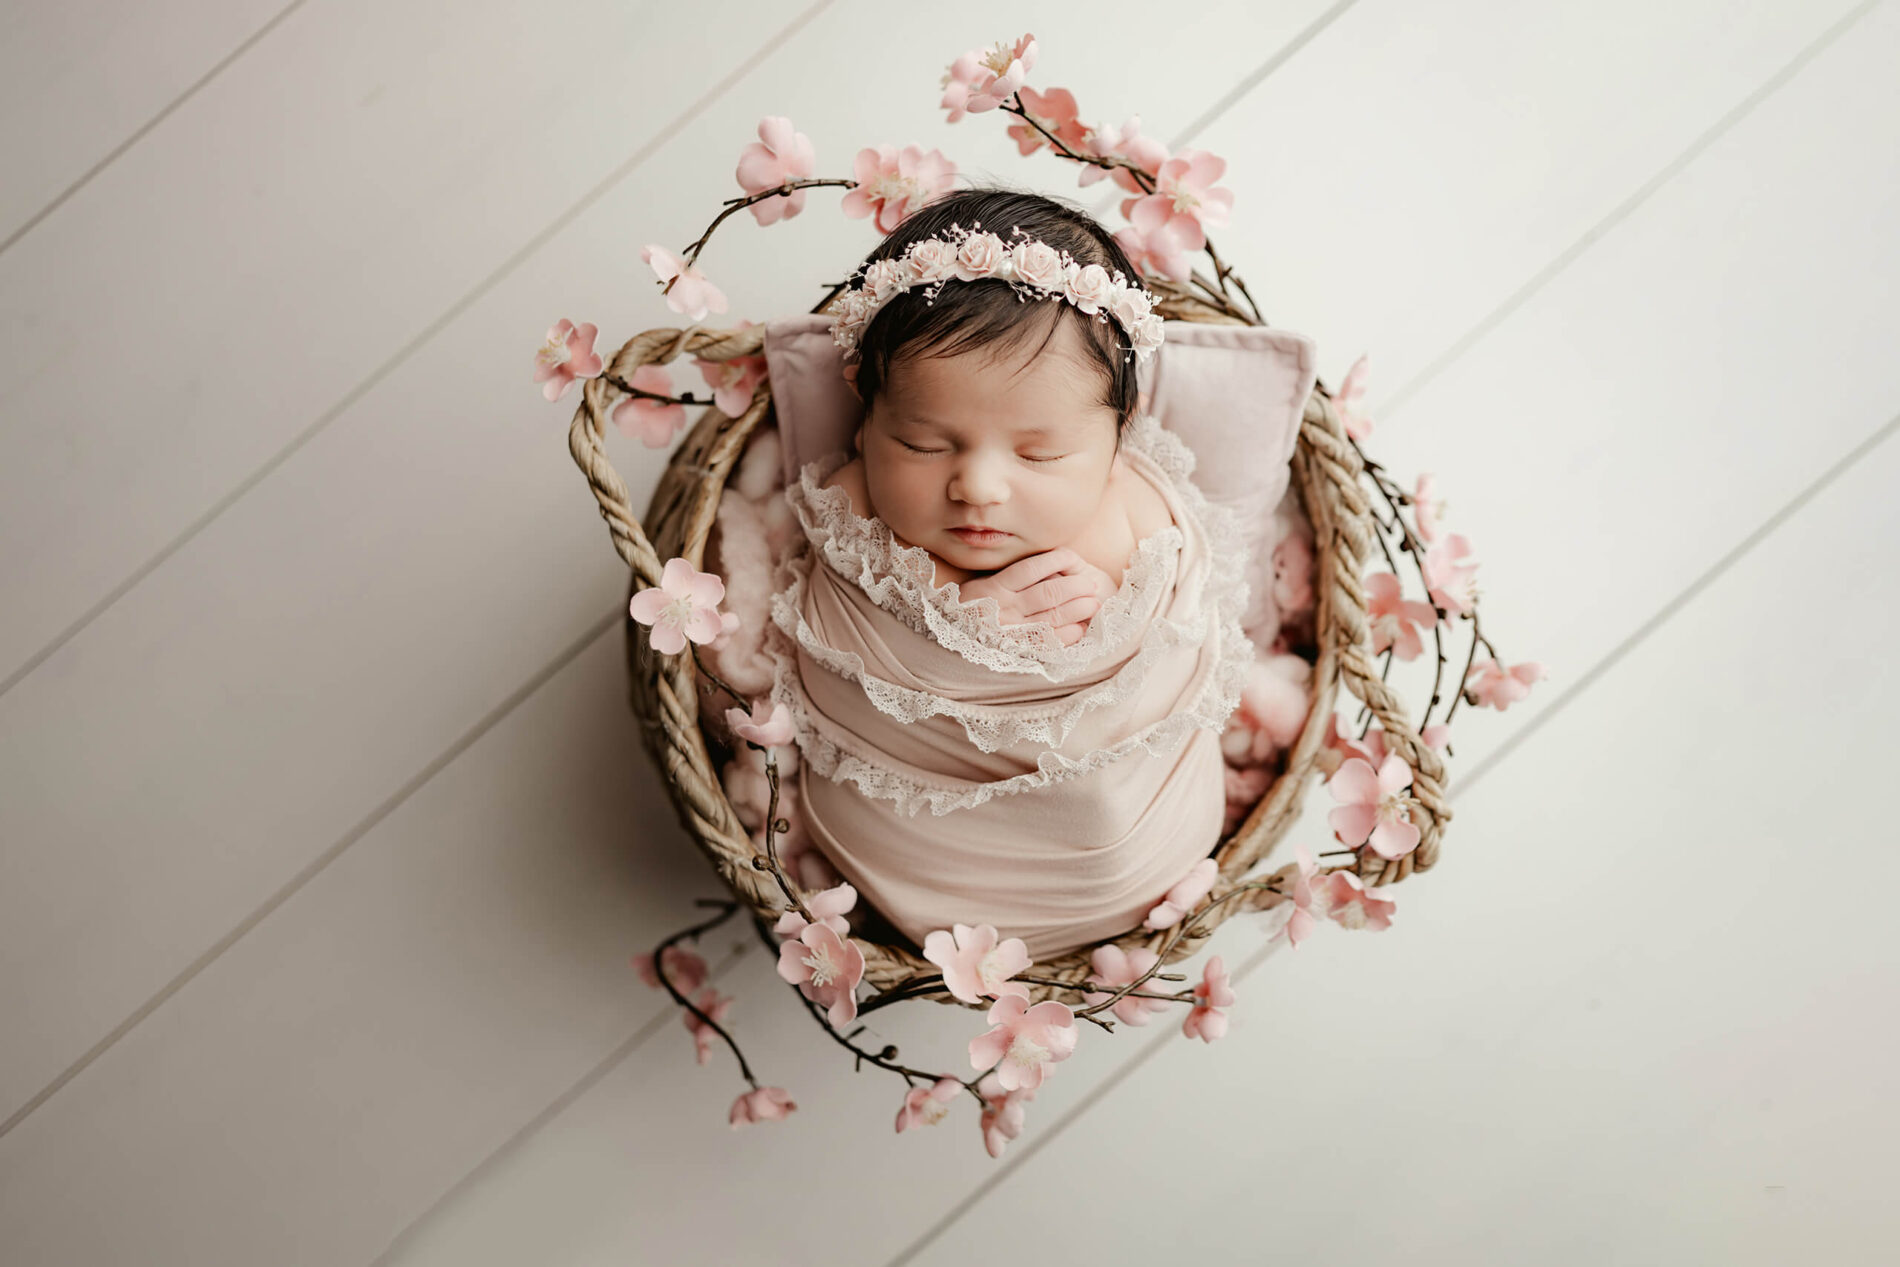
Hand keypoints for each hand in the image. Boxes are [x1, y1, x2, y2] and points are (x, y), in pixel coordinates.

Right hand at [960, 548, 1114, 646]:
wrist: (944, 644)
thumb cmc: (967, 610)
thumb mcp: (979, 586)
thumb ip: (1007, 577)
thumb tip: (1047, 567)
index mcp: (994, 588)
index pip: (1030, 568)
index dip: (1055, 560)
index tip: (1073, 557)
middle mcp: (1004, 609)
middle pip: (1048, 593)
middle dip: (1076, 587)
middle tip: (1092, 584)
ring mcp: (1012, 632)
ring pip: (1053, 617)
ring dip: (1078, 608)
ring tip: (1094, 602)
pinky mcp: (1018, 653)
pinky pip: (1049, 643)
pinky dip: (1068, 634)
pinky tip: (1080, 628)